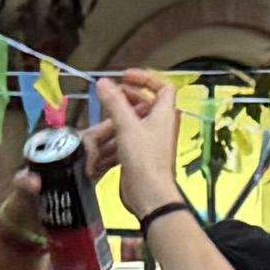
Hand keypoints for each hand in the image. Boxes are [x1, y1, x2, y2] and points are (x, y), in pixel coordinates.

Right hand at [100, 71, 184, 197]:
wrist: (149, 192)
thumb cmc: (145, 159)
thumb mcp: (127, 126)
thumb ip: (115, 102)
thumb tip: (104, 83)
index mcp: (165, 114)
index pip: (163, 87)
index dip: (146, 78)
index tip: (127, 77)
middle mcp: (161, 125)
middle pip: (147, 102)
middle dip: (130, 95)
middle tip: (113, 92)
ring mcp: (152, 139)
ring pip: (137, 119)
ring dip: (121, 113)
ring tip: (106, 110)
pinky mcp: (142, 152)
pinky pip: (131, 134)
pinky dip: (119, 130)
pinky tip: (105, 131)